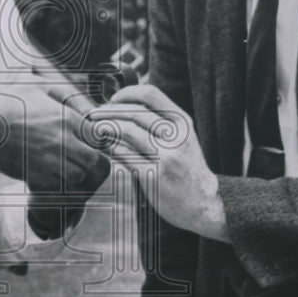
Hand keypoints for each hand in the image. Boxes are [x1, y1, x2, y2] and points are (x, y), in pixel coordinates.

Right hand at [0, 85, 109, 237]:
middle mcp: (63, 142)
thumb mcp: (42, 87)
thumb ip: (71, 96)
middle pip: (94, 161)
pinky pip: (59, 187)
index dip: (97, 140)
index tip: (89, 139)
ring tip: (67, 165)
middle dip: (92, 160)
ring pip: (79, 177)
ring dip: (77, 173)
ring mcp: (50, 161)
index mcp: (67, 119)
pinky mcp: (35, 176)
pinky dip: (60, 183)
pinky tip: (52, 173)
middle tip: (82, 156)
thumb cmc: (10, 101)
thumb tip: (91, 110)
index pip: (99, 137)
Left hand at [90, 84, 229, 241]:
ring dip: (105, 127)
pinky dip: (110, 147)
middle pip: (134, 112)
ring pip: (127, 131)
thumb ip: (161, 120)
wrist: (204, 202)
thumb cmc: (187, 167)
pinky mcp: (153, 175)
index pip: (150, 94)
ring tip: (95, 128)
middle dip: (108, 111)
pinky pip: (124, 155)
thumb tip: (125, 104)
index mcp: (182, 122)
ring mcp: (164, 156)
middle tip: (93, 114)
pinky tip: (104, 146)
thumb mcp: (183, 137)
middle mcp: (175, 136)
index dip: (127, 94)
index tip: (113, 99)